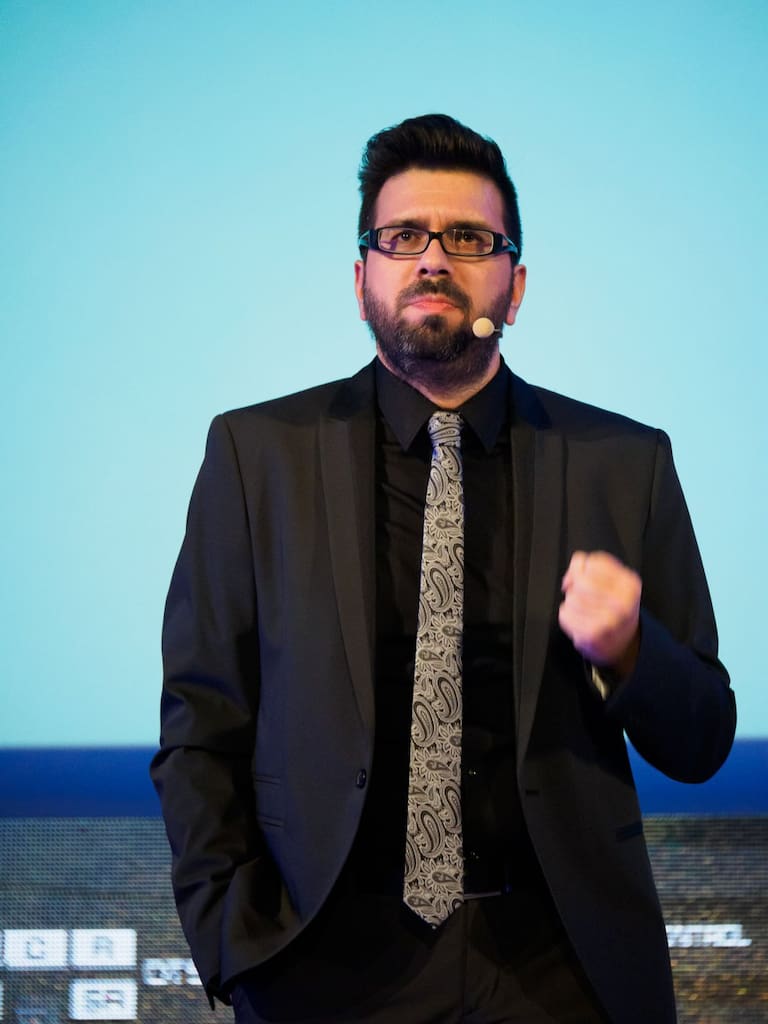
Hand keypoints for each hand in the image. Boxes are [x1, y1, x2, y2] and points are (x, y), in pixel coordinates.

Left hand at [558, 551, 640, 677]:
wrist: (623, 642)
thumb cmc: (613, 606)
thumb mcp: (613, 580)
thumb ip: (590, 565)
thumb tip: (573, 571)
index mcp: (629, 583)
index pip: (594, 563)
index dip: (582, 568)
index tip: (583, 577)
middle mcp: (623, 602)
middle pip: (581, 581)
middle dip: (576, 587)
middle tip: (582, 596)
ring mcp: (609, 620)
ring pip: (571, 598)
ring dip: (571, 603)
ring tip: (583, 611)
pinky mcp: (593, 635)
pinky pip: (564, 615)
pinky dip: (567, 616)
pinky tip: (579, 621)